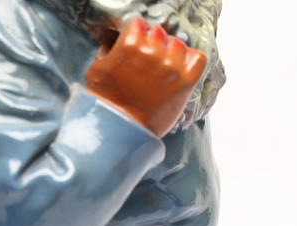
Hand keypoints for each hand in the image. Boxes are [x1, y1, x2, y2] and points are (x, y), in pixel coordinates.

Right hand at [84, 17, 207, 137]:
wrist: (122, 130)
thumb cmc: (106, 102)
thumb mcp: (97, 69)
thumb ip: (110, 50)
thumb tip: (119, 42)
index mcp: (131, 44)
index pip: (140, 25)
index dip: (137, 36)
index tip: (136, 48)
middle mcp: (153, 52)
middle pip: (160, 34)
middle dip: (154, 46)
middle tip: (148, 64)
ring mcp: (171, 67)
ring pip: (179, 45)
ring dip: (172, 54)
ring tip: (164, 69)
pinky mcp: (185, 82)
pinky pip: (199, 59)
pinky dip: (192, 61)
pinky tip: (183, 69)